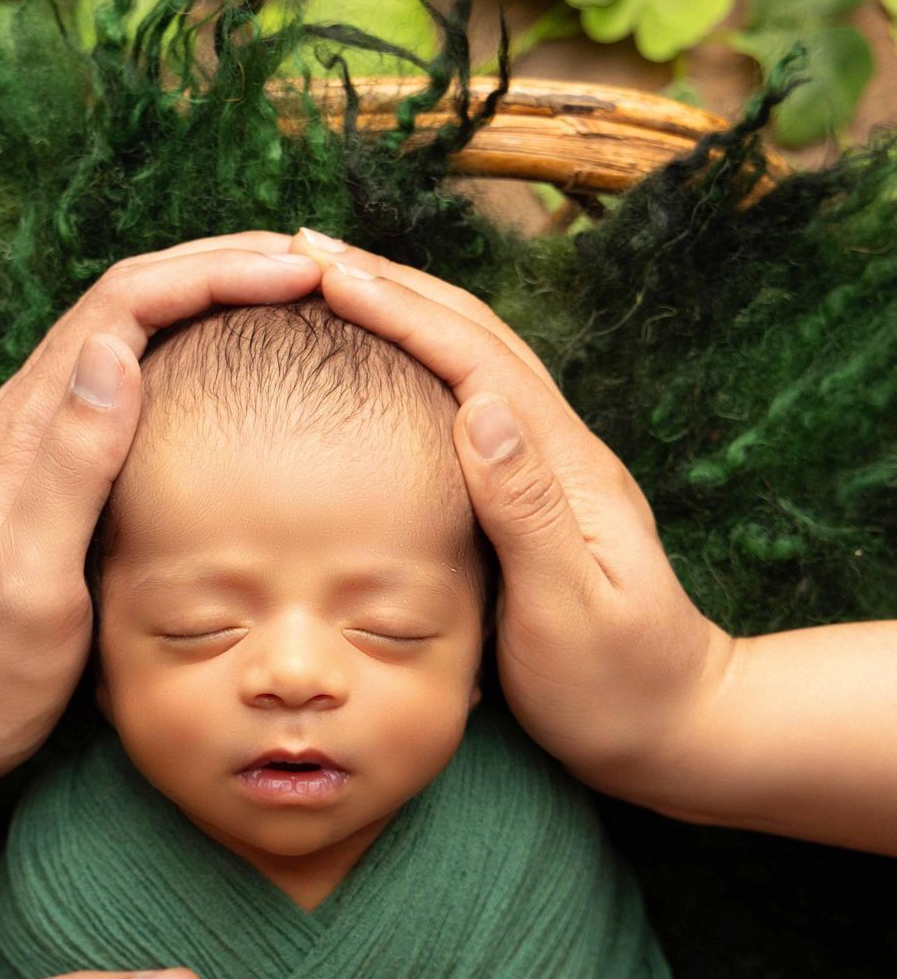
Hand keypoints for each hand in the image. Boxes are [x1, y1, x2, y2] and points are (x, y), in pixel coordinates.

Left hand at [0, 236, 321, 801]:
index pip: (123, 305)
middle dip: (218, 267)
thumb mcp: (27, 586)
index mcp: (22, 431)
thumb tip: (117, 353)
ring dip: (202, 301)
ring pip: (124, 335)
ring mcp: (31, 446)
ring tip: (284, 301)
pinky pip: (119, 385)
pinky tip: (223, 379)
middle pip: (126, 300)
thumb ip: (69, 469)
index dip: (211, 273)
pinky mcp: (45, 478)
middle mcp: (23, 420)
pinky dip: (181, 356)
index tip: (294, 276)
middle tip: (312, 268)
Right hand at [287, 229, 734, 810]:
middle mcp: (561, 452)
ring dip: (406, 311)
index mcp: (564, 469)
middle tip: (305, 251)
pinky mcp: (534, 496)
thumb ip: (528, 511)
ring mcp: (550, 470)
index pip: (475, 360)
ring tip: (331, 284)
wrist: (673, 727)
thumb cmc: (615, 686)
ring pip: (474, 361)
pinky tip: (380, 367)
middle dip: (393, 285)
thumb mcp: (570, 610)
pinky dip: (420, 364)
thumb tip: (483, 407)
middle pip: (475, 336)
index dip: (401, 308)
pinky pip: (468, 404)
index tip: (326, 273)